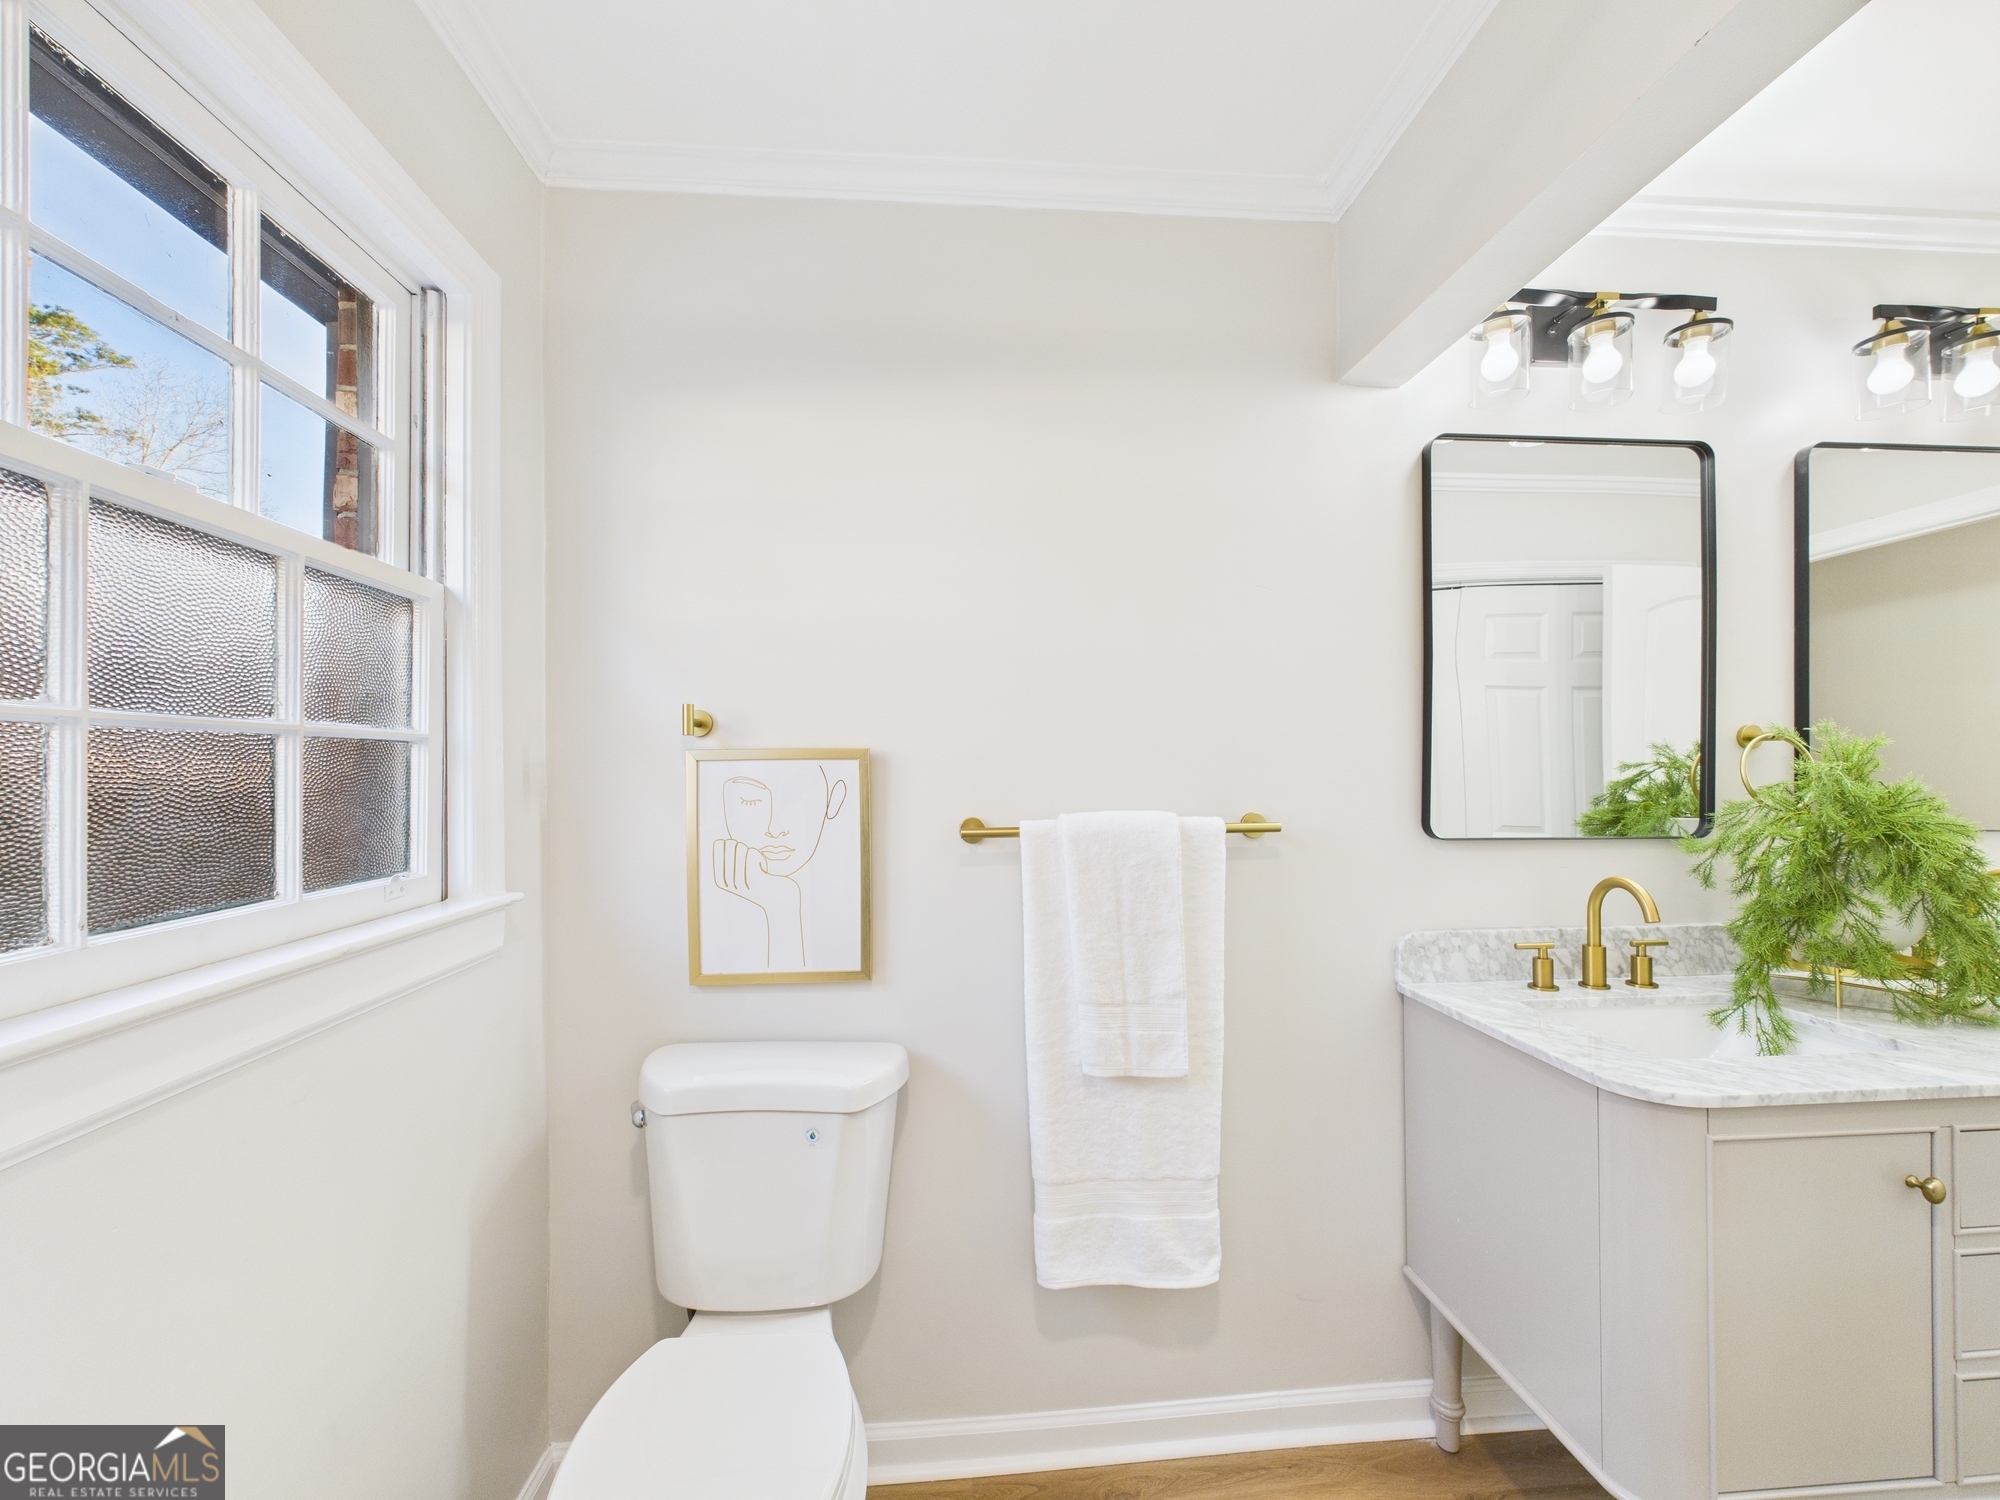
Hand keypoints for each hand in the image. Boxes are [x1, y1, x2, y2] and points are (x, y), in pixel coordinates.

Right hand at [711, 838, 804, 966]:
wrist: (785, 906)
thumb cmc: (770, 886)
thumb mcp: (746, 872)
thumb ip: (734, 858)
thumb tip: (725, 842)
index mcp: (720, 881)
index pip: (719, 845)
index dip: (736, 847)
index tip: (746, 862)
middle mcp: (726, 884)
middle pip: (731, 844)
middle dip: (748, 850)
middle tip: (757, 867)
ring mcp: (738, 883)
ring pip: (743, 848)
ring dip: (758, 856)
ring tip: (762, 873)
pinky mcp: (753, 882)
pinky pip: (753, 854)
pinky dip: (763, 858)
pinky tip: (766, 873)